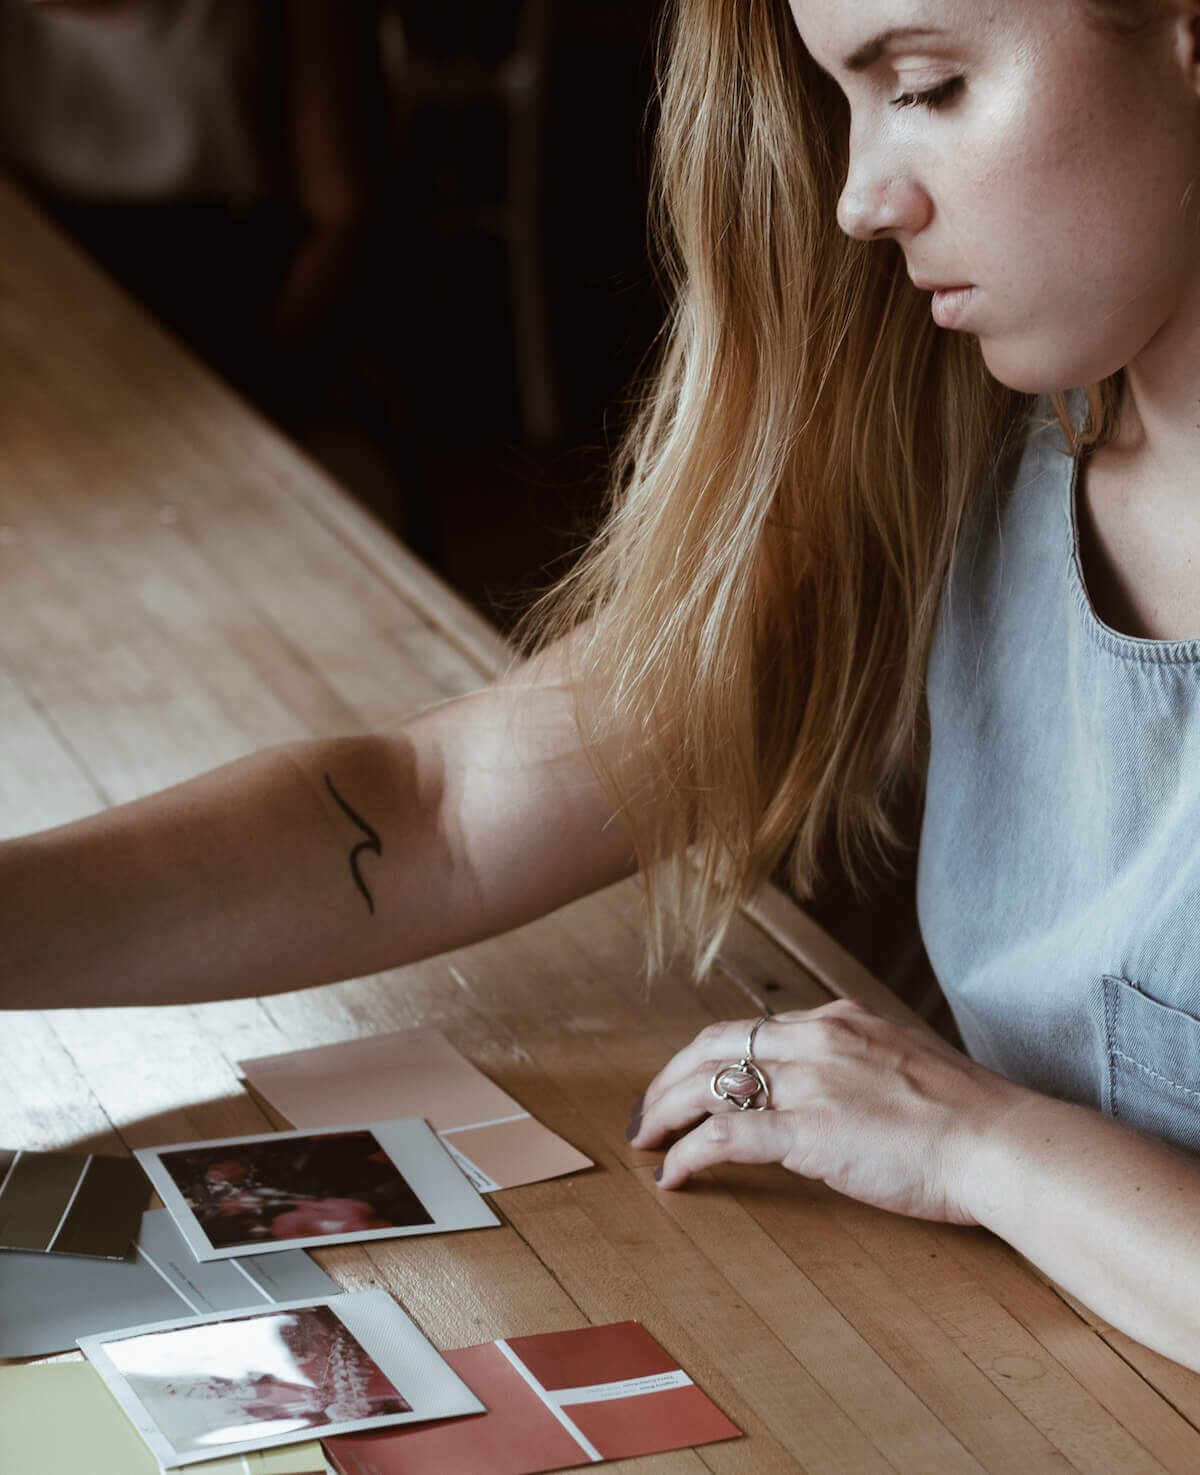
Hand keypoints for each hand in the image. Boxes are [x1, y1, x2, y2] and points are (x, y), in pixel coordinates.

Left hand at [630, 1000, 1028, 1222]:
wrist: (1002, 1143)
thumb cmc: (971, 1116)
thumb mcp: (909, 1061)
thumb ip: (864, 1061)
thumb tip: (841, 1082)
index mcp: (841, 1021)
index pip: (752, 1029)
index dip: (708, 1056)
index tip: (688, 1080)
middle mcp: (817, 1040)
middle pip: (715, 1046)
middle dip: (669, 1078)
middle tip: (647, 1111)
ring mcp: (810, 1083)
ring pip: (708, 1085)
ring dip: (665, 1112)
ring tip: (645, 1140)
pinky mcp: (808, 1131)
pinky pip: (724, 1136)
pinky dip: (687, 1153)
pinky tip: (673, 1174)